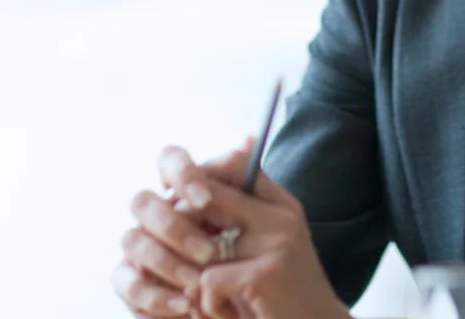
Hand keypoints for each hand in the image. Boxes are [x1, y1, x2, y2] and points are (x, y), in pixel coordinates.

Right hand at [113, 146, 242, 316]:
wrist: (248, 306)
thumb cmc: (248, 259)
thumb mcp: (258, 223)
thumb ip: (246, 185)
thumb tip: (246, 140)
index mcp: (185, 191)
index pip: (170, 161)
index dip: (183, 174)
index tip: (206, 198)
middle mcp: (156, 214)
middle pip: (143, 201)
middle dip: (175, 227)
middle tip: (209, 252)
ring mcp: (140, 247)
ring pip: (133, 241)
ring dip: (169, 263)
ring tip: (199, 285)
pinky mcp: (131, 282)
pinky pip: (127, 282)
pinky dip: (156, 296)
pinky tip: (185, 306)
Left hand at [151, 145, 348, 318]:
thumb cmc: (284, 298)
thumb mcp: (268, 249)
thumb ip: (241, 215)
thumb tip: (208, 169)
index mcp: (282, 205)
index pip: (236, 161)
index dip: (199, 176)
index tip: (184, 205)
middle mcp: (282, 217)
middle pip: (207, 193)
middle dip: (180, 226)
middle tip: (183, 258)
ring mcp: (276, 243)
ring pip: (201, 244)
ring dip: (195, 278)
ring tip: (211, 296)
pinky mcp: (266, 274)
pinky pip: (208, 280)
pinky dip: (210, 305)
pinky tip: (230, 313)